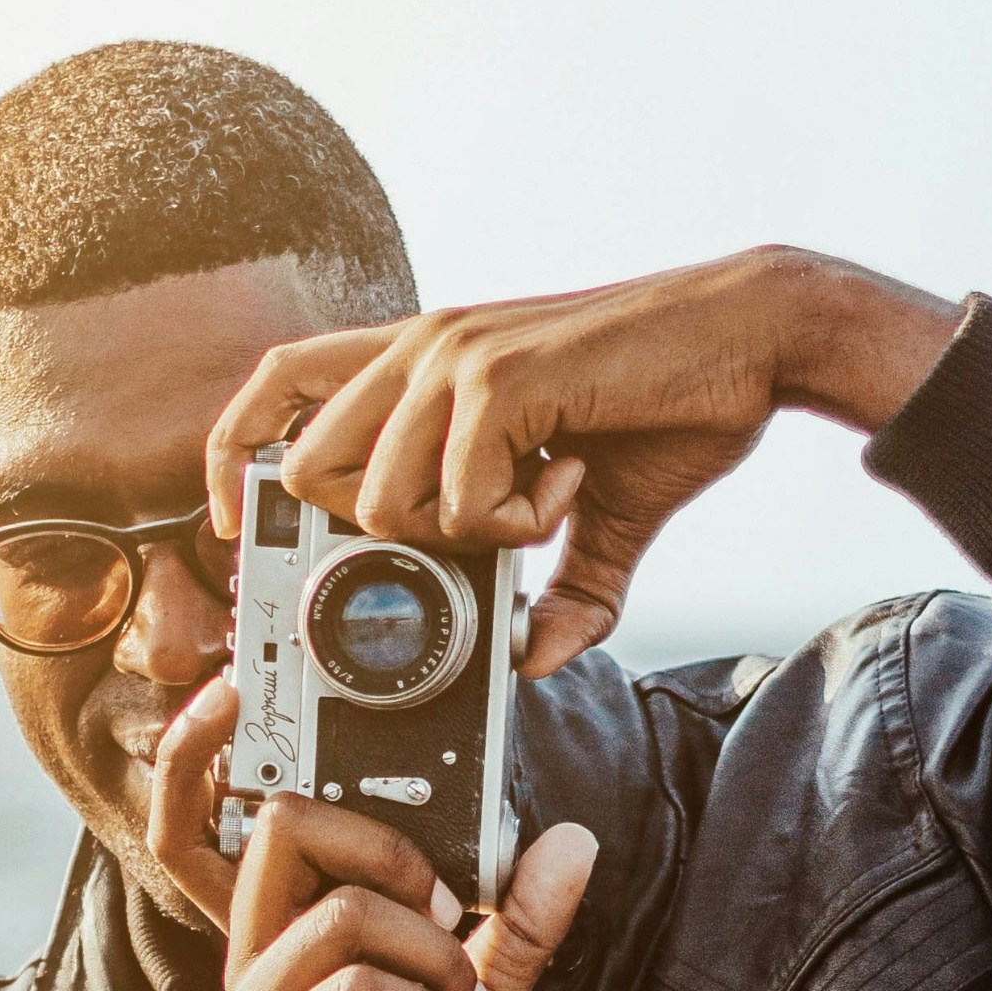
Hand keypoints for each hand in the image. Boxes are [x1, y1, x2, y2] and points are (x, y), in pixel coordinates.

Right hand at [194, 798, 598, 990]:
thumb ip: (514, 934)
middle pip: (287, 825)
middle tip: (454, 919)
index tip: (457, 877)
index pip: (296, 814)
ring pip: (339, 912)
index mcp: (298, 939)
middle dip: (396, 852)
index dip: (376, 809)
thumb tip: (567, 843)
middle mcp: (262, 963)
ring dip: (429, 951)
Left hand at [205, 244, 958, 673]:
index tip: (237, 525)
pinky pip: (455, 500)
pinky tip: (566, 485)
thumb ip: (559, 583)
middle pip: (310, 469)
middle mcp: (422, 345)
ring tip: (540, 501)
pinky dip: (513, 524)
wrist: (755, 334)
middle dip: (378, 538)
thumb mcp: (599, 511)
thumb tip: (540, 657)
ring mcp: (454, 357)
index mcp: (424, 357)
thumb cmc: (674, 405)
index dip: (236, 457)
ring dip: (462, 536)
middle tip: (474, 535)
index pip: (279, 385)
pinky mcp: (498, 380)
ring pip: (378, 500)